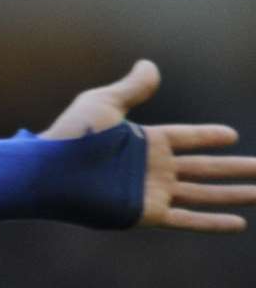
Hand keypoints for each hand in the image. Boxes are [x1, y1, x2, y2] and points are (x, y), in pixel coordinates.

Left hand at [41, 59, 255, 231]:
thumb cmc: (71, 135)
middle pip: (204, 168)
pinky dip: (213, 222)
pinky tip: (237, 223)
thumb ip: (132, 87)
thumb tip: (149, 64)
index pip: (186, 138)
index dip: (208, 136)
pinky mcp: (146, 213)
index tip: (231, 135)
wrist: (50, 170)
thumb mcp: (104, 103)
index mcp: (144, 141)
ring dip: (234, 194)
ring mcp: (151, 191)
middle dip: (235, 169)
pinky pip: (188, 218)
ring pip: (204, 194)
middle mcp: (152, 168)